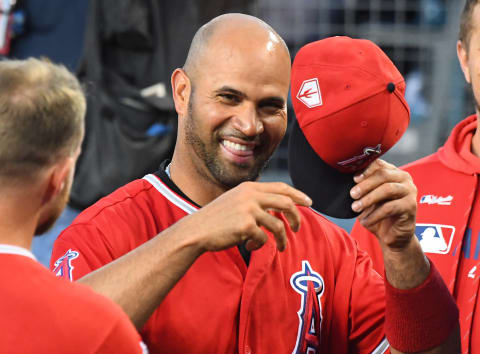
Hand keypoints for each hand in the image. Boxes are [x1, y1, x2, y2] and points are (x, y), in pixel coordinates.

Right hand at [177, 181, 311, 252]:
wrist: (196, 231)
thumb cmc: (216, 219)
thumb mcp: (235, 201)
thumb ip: (255, 200)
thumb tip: (279, 207)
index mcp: (249, 187)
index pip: (281, 187)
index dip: (298, 194)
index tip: (309, 202)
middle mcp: (250, 195)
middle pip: (286, 203)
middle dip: (296, 217)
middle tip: (298, 229)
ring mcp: (248, 210)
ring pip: (278, 225)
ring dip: (282, 239)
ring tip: (280, 247)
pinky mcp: (245, 226)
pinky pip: (263, 238)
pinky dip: (260, 245)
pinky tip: (249, 247)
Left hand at [349, 159, 416, 250]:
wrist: (392, 234)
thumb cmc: (379, 212)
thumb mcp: (369, 196)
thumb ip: (363, 186)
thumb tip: (349, 180)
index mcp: (393, 172)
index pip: (379, 164)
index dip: (365, 170)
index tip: (353, 179)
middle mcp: (404, 178)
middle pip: (383, 175)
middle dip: (365, 185)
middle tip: (352, 195)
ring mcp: (409, 191)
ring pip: (387, 189)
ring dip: (368, 199)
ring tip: (356, 208)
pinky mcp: (411, 206)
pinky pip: (390, 208)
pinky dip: (374, 215)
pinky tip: (365, 221)